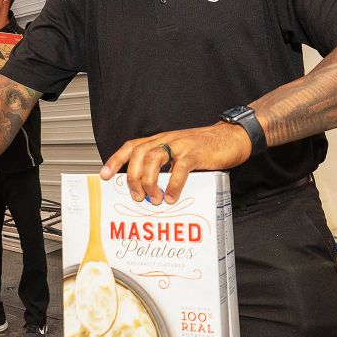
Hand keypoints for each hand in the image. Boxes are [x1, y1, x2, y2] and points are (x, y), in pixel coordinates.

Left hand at [100, 123, 251, 204]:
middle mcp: (167, 140)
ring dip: (149, 182)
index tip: (105, 176)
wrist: (232, 137)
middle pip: (139, 154)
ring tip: (153, 199)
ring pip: (154, 159)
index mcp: (160, 140)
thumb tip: (150, 191)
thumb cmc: (205, 149)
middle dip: (132, 177)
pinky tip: (171, 197)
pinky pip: (180, 168)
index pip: (132, 146)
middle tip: (136, 196)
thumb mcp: (179, 153)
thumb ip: (165, 166)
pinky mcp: (196, 153)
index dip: (116, 160)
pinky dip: (173, 185)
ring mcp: (181, 145)